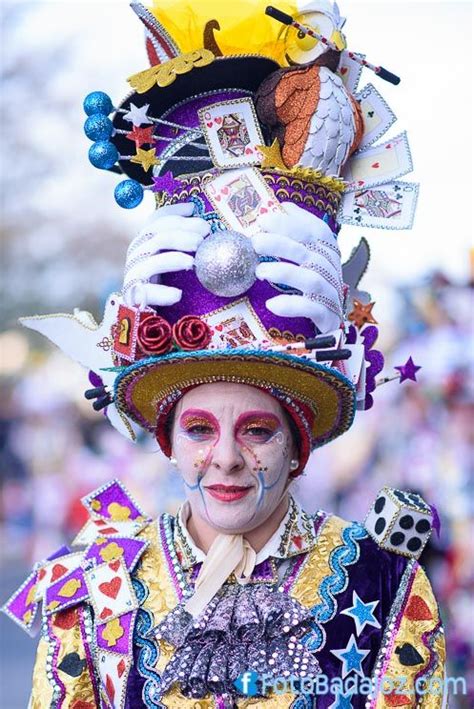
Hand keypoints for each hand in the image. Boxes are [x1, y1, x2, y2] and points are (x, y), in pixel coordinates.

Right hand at [123, 203, 209, 308]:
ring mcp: (134, 275)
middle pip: (155, 236)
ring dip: (174, 259)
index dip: (173, 212)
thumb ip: (183, 242)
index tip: (193, 209)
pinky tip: (178, 294)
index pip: (155, 220)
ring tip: (193, 263)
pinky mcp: (134, 298)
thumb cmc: (166, 283)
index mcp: (146, 242)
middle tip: (204, 237)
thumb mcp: (174, 258)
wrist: (147, 317)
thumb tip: (201, 220)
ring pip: (151, 261)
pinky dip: (162, 293)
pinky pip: (147, 293)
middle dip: (181, 233)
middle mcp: (137, 255)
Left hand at [251, 202, 343, 332]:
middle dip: (282, 244)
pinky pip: (312, 309)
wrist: (330, 333)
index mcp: (327, 255)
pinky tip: (272, 304)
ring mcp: (331, 295)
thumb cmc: (313, 293)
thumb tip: (282, 208)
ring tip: (259, 272)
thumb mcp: (305, 262)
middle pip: (310, 253)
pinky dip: (292, 305)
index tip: (265, 219)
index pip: (317, 232)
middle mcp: (332, 272)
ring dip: (284, 272)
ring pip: (312, 279)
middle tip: (255, 243)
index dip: (293, 222)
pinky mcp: (328, 318)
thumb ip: (295, 238)